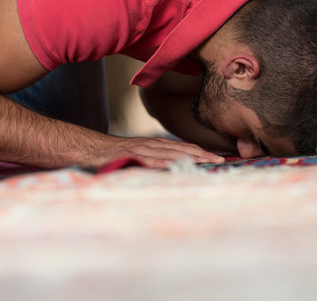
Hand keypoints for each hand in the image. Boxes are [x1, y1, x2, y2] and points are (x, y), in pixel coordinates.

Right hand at [98, 135, 224, 167]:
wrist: (96, 148)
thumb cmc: (120, 156)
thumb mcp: (144, 159)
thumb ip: (159, 163)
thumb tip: (175, 172)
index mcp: (158, 145)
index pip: (184, 147)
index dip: (202, 152)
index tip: (219, 158)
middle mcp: (153, 144)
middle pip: (181, 148)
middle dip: (202, 154)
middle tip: (220, 160)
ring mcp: (142, 148)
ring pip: (168, 152)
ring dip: (187, 156)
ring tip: (203, 161)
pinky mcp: (129, 154)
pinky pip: (146, 158)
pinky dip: (158, 161)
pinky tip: (170, 165)